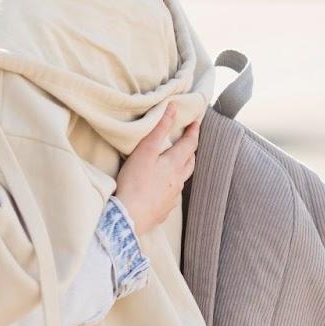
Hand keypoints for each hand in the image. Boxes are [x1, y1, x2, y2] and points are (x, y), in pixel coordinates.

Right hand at [115, 103, 199, 235]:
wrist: (128, 216)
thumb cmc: (135, 182)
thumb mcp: (145, 151)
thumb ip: (159, 129)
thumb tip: (173, 109)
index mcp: (175, 165)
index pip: (190, 144)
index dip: (194, 132)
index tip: (196, 123)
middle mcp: (178, 181)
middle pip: (190, 163)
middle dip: (191, 151)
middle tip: (188, 143)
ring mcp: (172, 198)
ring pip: (181, 180)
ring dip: (181, 170)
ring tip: (175, 165)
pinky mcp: (163, 210)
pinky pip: (171, 196)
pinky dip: (169, 188)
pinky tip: (160, 189)